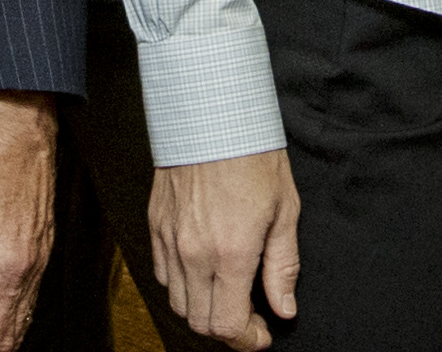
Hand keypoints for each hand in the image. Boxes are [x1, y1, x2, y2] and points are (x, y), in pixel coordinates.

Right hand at [149, 149, 301, 348]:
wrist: (210, 112)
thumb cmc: (252, 153)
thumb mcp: (285, 210)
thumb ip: (283, 266)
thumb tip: (284, 306)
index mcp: (231, 252)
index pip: (228, 325)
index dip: (247, 340)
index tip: (262, 334)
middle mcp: (194, 253)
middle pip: (200, 322)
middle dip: (227, 329)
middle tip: (249, 316)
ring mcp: (170, 240)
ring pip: (178, 302)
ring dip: (203, 308)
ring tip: (227, 293)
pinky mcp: (155, 225)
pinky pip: (162, 274)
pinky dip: (182, 284)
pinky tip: (203, 269)